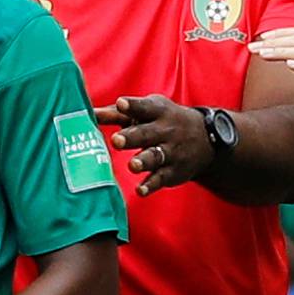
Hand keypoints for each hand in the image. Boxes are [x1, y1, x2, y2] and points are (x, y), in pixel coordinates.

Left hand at [95, 95, 216, 195]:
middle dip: (132, 137)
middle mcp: (165, 131)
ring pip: (155, 157)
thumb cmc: (163, 121)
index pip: (143, 107)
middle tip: (116, 141)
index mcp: (156, 112)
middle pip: (146, 134)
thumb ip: (117, 114)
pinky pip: (161, 179)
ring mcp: (170, 152)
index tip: (120, 104)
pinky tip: (140, 190)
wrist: (206, 139)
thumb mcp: (147, 112)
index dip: (132, 106)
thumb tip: (87, 112)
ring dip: (143, 161)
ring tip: (132, 165)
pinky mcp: (172, 172)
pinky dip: (151, 185)